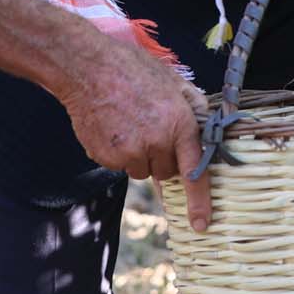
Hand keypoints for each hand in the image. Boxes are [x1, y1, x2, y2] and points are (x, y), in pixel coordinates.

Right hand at [53, 36, 213, 231]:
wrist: (88, 68)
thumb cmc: (133, 69)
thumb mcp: (173, 81)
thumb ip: (193, 107)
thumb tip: (205, 130)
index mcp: (179, 124)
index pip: (194, 171)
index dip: (200, 201)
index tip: (202, 224)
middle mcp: (156, 142)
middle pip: (166, 171)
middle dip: (164, 157)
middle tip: (151, 127)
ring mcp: (128, 152)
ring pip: (143, 170)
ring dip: (140, 155)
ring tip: (129, 122)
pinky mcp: (106, 157)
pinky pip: (120, 165)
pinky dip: (119, 152)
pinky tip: (114, 126)